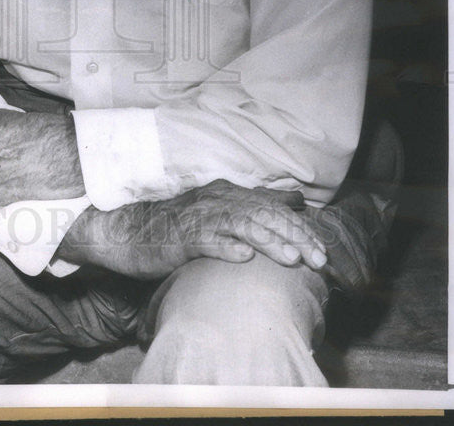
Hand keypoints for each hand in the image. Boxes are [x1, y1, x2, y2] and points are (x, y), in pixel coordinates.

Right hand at [57, 179, 327, 278]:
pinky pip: (205, 241)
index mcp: (228, 194)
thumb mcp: (220, 211)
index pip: (272, 208)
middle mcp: (216, 201)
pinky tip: (243, 258)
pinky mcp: (180, 238)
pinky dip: (225, 248)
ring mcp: (198, 219)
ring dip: (268, 241)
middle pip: (262, 215)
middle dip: (294, 236)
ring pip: (240, 225)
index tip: (323, 250)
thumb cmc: (178, 226)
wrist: (130, 233)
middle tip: (319, 259)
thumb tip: (295, 199)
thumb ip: (256, 205)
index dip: (300, 227)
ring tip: (292, 259)